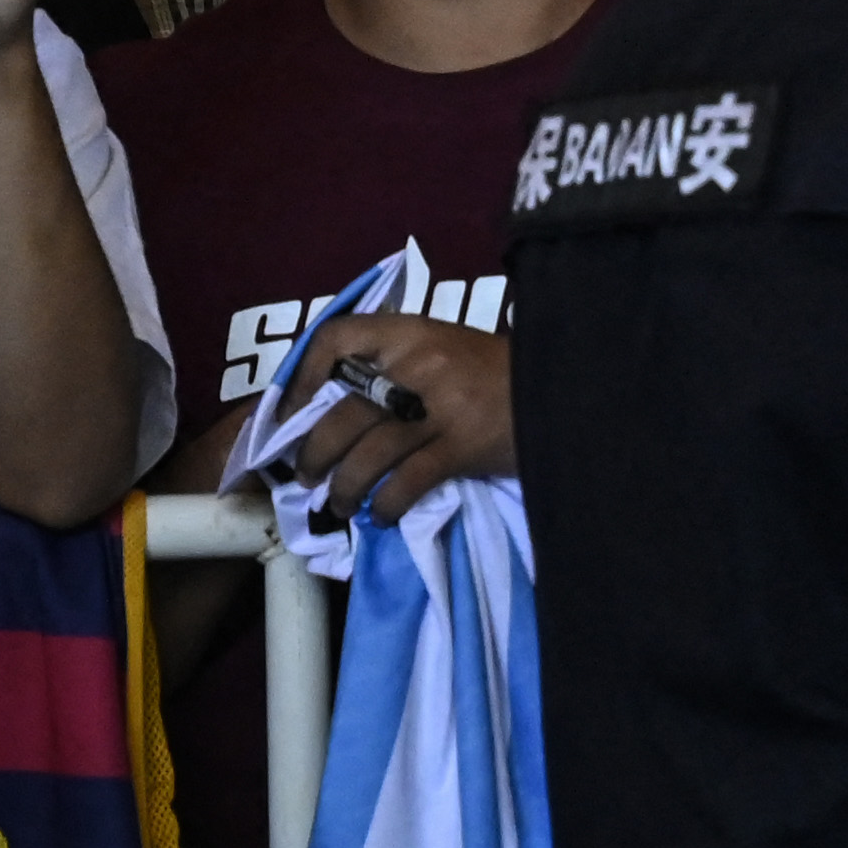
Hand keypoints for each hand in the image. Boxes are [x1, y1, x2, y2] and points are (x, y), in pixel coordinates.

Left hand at [269, 308, 512, 530]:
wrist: (558, 386)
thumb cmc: (493, 370)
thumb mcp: (441, 347)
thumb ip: (395, 364)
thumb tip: (335, 405)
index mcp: (409, 331)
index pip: (337, 338)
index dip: (302, 375)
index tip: (290, 411)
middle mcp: (417, 365)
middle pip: (344, 414)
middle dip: (315, 453)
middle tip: (306, 475)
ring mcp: (438, 407)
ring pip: (369, 455)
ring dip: (345, 488)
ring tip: (339, 504)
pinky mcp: (460, 447)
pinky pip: (407, 483)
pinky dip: (387, 505)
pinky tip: (381, 515)